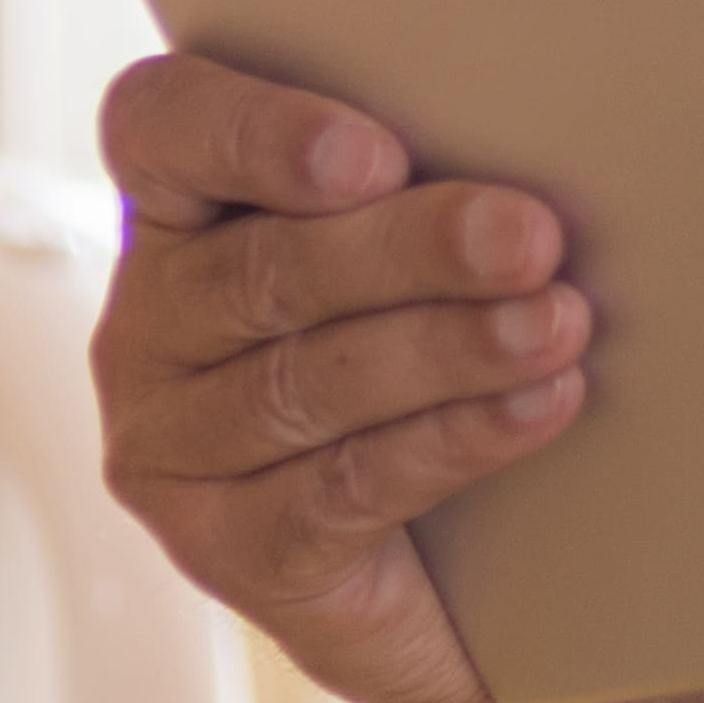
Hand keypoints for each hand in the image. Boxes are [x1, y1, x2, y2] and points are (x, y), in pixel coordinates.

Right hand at [86, 52, 599, 702]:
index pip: (160, 127)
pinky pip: (339, 487)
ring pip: (304, 382)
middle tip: (530, 237)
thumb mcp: (415, 260)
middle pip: (262, 270)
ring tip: (556, 325)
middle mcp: (148, 327)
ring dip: (446, 348)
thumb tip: (528, 162)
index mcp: (178, 214)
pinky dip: (451, 441)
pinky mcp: (224, 549)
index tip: (376, 156)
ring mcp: (170, 447)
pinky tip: (535, 408)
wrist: (457, 575)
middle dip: (407, 250)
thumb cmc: (438, 365)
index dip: (253, 132)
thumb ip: (424, 191)